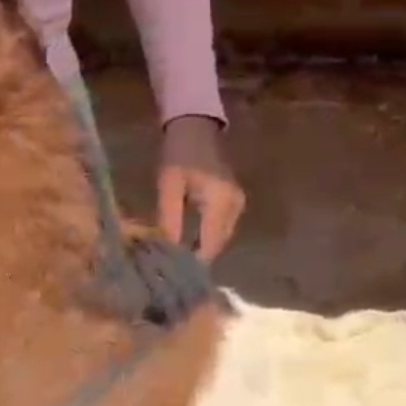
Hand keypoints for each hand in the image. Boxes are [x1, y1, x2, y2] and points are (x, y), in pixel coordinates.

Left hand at [157, 114, 245, 261]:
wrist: (195, 127)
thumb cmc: (178, 153)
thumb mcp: (168, 186)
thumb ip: (169, 219)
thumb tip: (167, 252)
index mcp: (220, 202)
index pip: (209, 245)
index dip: (193, 264)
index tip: (174, 278)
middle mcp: (235, 207)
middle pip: (217, 246)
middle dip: (196, 260)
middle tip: (172, 273)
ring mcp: (238, 205)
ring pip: (220, 239)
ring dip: (201, 251)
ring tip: (178, 262)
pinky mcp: (234, 203)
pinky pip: (221, 229)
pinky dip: (206, 239)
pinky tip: (189, 244)